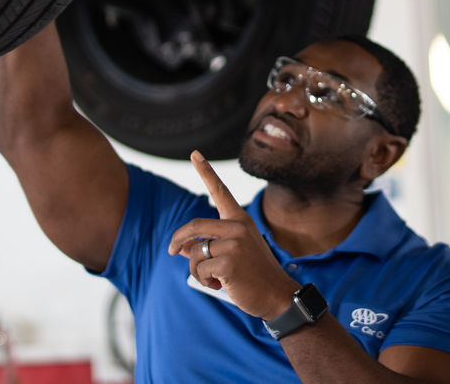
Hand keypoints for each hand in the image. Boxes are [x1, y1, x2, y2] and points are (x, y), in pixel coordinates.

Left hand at [168, 150, 300, 319]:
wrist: (278, 296)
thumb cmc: (255, 275)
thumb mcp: (235, 253)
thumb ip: (211, 245)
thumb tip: (180, 247)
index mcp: (241, 220)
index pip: (220, 191)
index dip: (206, 171)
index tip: (195, 153)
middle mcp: (237, 227)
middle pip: (194, 226)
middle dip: (177, 239)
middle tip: (171, 250)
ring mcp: (234, 244)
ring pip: (194, 253)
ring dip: (197, 271)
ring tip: (216, 279)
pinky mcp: (228, 263)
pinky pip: (199, 270)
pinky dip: (204, 281)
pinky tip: (222, 286)